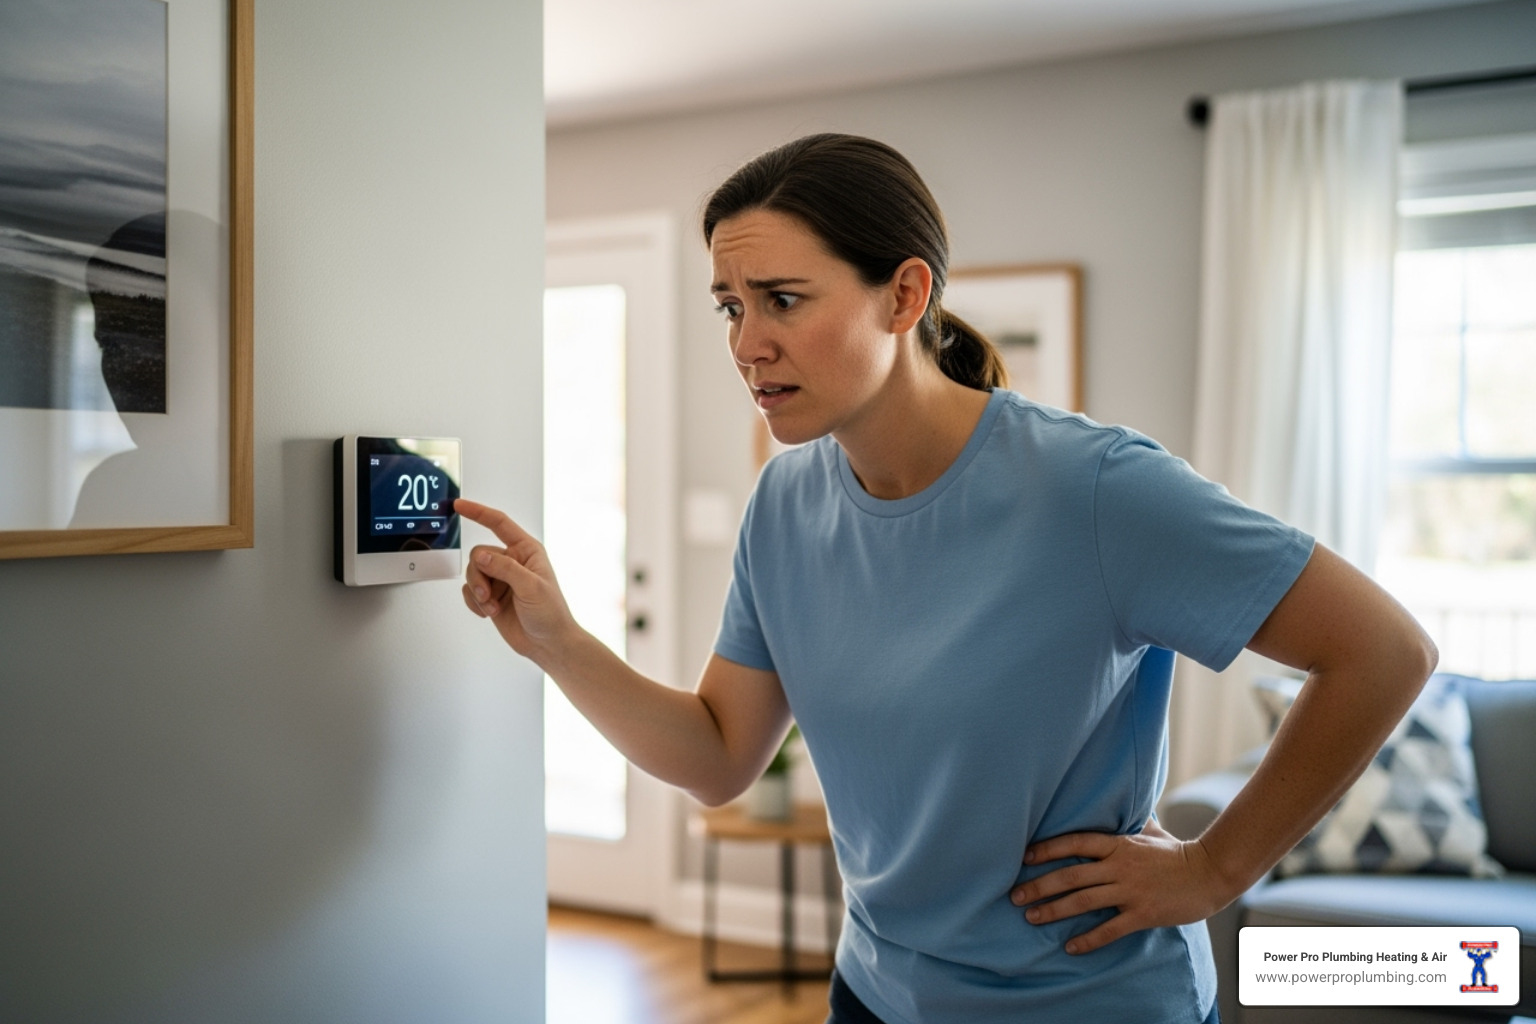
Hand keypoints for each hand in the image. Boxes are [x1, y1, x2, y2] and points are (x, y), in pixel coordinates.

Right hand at [455, 498, 577, 660]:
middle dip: (479, 576)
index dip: (478, 512)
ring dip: (478, 592)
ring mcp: (501, 580)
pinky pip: (469, 591)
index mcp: (526, 551)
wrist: (548, 644)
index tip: (459, 505)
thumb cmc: (551, 614)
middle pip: (479, 554)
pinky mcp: (491, 596)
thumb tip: (481, 556)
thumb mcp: (531, 587)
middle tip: (488, 595)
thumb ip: (505, 569)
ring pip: (472, 573)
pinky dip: (474, 603)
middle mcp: (512, 562)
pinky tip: (488, 612)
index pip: (499, 523)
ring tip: (491, 606)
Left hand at [1008, 819, 1236, 954]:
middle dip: (1039, 886)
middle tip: (1014, 896)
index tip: (1023, 857)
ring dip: (1054, 911)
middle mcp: (1119, 866)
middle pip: (1071, 875)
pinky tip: (1070, 947)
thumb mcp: (1150, 830)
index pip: (1075, 843)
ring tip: (1031, 918)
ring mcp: (1130, 890)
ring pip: (1083, 901)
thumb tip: (1118, 802)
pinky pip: (1109, 929)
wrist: (1210, 873)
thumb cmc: (1177, 851)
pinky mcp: (1143, 914)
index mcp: (1118, 844)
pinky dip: (1088, 939)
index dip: (1047, 849)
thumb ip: (1129, 821)